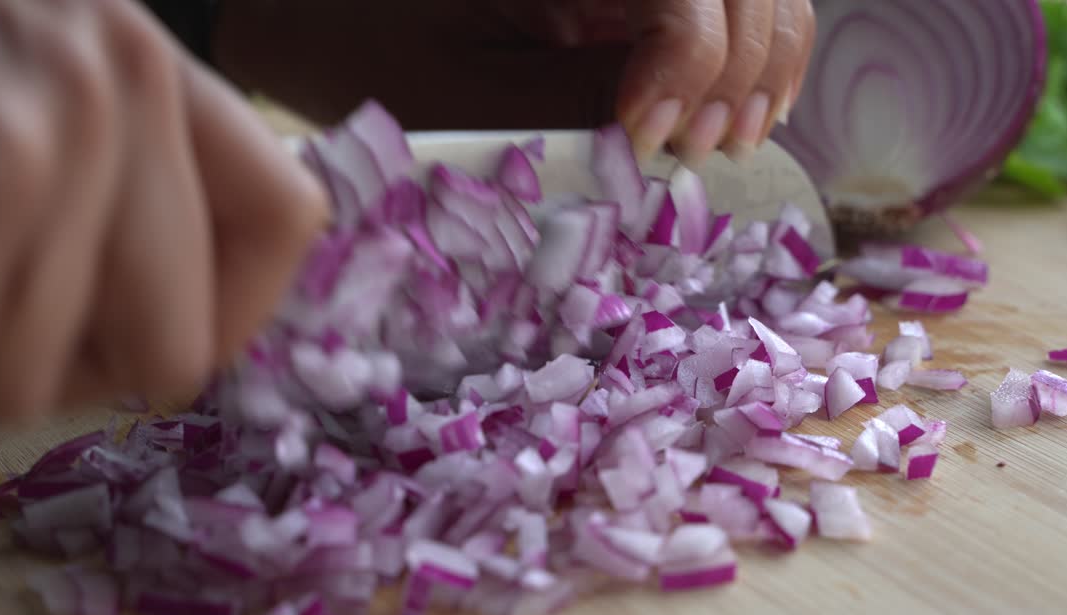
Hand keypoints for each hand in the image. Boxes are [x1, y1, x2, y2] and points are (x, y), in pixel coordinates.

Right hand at [0, 0, 328, 425]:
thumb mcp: (14, 67)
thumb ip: (115, 174)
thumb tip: (172, 339)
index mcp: (141, 56)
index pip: (284, 219)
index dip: (226, 314)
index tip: (148, 343)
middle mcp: (109, 84)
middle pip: (172, 353)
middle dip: (57, 370)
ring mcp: (27, 145)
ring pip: (28, 388)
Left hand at [214, 0, 813, 165]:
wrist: (304, 8)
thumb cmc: (360, 46)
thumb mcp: (461, 93)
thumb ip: (572, 103)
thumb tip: (671, 135)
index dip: (693, 61)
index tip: (654, 139)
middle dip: (739, 63)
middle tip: (700, 148)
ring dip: (761, 58)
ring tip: (727, 139)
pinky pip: (717, 5)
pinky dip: (745, 52)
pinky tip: (721, 113)